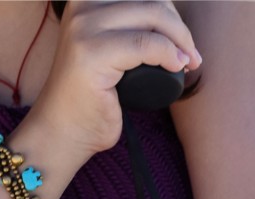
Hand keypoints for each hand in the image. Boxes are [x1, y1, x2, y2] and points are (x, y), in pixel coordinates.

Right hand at [30, 1, 200, 159]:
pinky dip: (170, 54)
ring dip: (181, 40)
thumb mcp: (110, 48)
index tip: (183, 40)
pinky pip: (146, 44)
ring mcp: (84, 27)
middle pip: (152, 1)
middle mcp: (82, 5)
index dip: (170, 13)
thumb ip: (130, 28)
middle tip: (191, 56)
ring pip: (153, 16)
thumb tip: (172, 18)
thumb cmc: (93, 95)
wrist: (63, 129)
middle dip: (180, 28)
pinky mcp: (91, 52)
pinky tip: (177, 67)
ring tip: (188, 63)